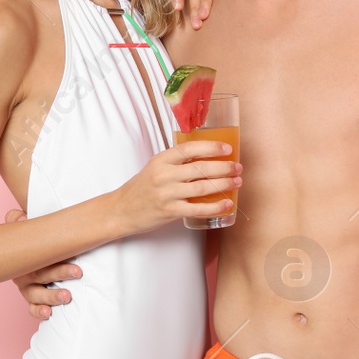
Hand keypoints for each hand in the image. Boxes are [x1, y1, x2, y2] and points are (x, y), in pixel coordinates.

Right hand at [6, 208, 83, 320]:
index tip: (76, 267)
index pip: (35, 256)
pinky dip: (38, 311)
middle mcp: (24, 272)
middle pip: (40, 275)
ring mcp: (28, 287)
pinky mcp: (33, 299)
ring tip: (67, 297)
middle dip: (60, 274)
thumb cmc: (37, 237)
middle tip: (78, 273)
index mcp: (25, 254)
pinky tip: (48, 313)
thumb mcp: (29, 225)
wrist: (34, 248)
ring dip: (51, 297)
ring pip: (35, 294)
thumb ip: (19, 219)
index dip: (54, 262)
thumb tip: (20, 217)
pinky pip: (32, 308)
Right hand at [110, 140, 241, 235]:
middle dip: (223, 167)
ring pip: (202, 187)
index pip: (189, 149)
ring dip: (224, 184)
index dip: (211, 147)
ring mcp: (167, 194)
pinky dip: (215, 207)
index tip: (227, 149)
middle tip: (237, 167)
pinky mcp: (169, 211)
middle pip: (200, 168)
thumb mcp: (155, 168)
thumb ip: (176, 162)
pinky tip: (227, 204)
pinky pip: (198, 208)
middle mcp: (164, 175)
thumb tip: (206, 158)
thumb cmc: (141, 188)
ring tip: (237, 182)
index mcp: (161, 160)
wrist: (121, 210)